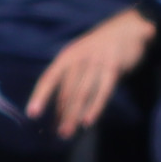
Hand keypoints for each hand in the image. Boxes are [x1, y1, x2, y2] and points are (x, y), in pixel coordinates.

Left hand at [25, 6, 156, 135]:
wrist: (129, 28)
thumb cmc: (101, 46)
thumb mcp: (82, 55)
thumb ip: (72, 77)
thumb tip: (61, 107)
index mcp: (67, 55)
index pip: (49, 77)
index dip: (40, 96)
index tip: (32, 114)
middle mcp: (79, 59)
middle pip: (66, 91)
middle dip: (61, 114)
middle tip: (58, 133)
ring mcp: (96, 63)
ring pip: (82, 94)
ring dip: (73, 115)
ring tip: (67, 132)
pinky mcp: (113, 68)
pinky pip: (102, 91)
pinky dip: (95, 107)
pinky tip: (88, 121)